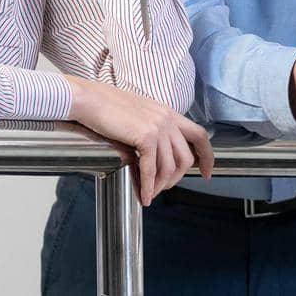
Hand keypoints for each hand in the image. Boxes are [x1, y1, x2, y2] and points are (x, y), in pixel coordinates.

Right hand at [65, 76, 214, 205]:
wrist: (88, 100)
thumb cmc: (105, 108)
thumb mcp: (138, 117)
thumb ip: (151, 133)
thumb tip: (154, 160)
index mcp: (168, 112)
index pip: (199, 135)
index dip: (207, 156)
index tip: (206, 173)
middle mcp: (167, 118)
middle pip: (186, 157)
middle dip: (177, 178)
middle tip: (163, 188)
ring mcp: (158, 126)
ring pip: (170, 167)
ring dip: (161, 186)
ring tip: (149, 193)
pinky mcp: (146, 136)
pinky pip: (152, 169)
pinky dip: (149, 186)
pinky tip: (144, 195)